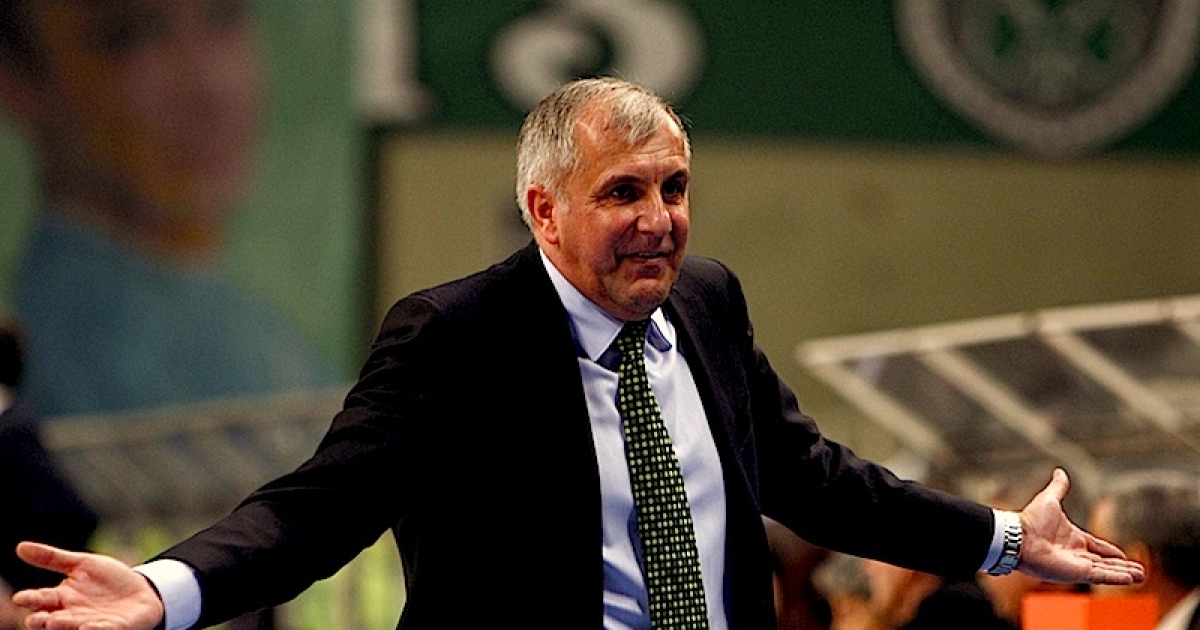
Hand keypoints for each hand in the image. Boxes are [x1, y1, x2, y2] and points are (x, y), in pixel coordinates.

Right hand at [10, 542, 163, 629]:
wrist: (141, 589)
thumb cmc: (107, 579)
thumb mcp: (81, 564)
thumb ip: (52, 558)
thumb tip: (19, 546)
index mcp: (62, 598)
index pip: (41, 600)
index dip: (30, 599)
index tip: (20, 598)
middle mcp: (73, 614)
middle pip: (53, 619)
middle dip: (43, 620)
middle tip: (34, 619)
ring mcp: (92, 622)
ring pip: (75, 626)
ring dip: (65, 625)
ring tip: (56, 622)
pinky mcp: (115, 627)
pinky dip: (96, 629)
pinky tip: (89, 626)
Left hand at [1015, 468, 1144, 584]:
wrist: (1019, 536)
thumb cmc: (1031, 520)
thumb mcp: (1049, 499)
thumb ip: (1058, 487)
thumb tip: (1060, 471)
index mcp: (1072, 538)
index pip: (1097, 546)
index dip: (1110, 551)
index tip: (1123, 555)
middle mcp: (1076, 553)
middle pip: (1105, 562)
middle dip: (1122, 567)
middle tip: (1140, 571)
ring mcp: (1077, 565)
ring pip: (1107, 571)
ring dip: (1125, 574)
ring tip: (1141, 578)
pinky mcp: (1078, 573)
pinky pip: (1102, 576)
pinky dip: (1117, 578)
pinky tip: (1132, 580)